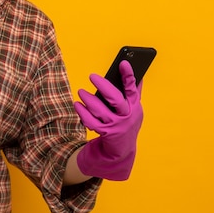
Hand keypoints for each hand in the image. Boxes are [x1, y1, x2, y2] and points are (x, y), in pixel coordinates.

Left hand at [74, 60, 142, 180]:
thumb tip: (136, 74)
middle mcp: (127, 115)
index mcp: (135, 106)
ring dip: (88, 99)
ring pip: (100, 110)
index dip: (129, 75)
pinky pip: (91, 122)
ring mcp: (116, 125)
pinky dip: (82, 113)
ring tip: (81, 92)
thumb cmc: (128, 123)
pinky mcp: (105, 133)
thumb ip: (134, 92)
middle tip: (92, 76)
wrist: (124, 150)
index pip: (132, 88)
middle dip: (103, 86)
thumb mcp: (135, 109)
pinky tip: (77, 105)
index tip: (123, 62)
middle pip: (115, 98)